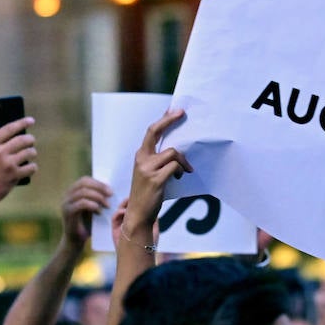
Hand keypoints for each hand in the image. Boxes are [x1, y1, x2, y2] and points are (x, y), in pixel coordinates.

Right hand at [60, 176, 112, 247]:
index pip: (85, 180)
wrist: (76, 241)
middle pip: (83, 183)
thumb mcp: (94, 208)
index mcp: (73, 192)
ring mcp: (66, 203)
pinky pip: (81, 203)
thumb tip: (111, 189)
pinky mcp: (67, 212)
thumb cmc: (88, 225)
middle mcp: (67, 195)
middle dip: (99, 187)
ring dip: (98, 197)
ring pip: (83, 192)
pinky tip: (99, 212)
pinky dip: (93, 205)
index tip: (111, 190)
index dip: (99, 183)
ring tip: (107, 205)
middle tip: (111, 195)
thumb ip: (98, 198)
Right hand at [122, 109, 191, 246]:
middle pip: (155, 131)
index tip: (176, 110)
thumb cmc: (149, 194)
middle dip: (170, 120)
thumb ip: (160, 160)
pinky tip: (181, 178)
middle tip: (183, 114)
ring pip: (172, 152)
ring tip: (186, 171)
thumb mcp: (151, 173)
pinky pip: (175, 166)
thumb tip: (178, 148)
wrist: (138, 214)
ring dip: (183, 161)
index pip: (151, 132)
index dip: (164, 119)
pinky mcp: (155, 179)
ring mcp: (147, 168)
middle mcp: (141, 158)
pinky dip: (182, 170)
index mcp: (141, 156)